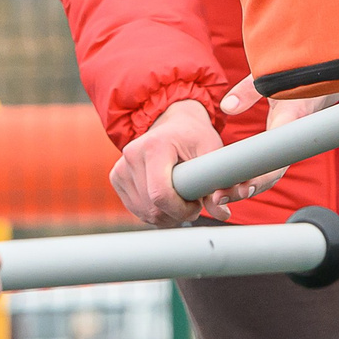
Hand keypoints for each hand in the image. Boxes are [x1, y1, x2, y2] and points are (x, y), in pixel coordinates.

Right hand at [110, 98, 226, 226]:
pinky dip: (154, 212)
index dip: (181, 210)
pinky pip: (136, 209)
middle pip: (152, 208)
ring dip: (166, 216)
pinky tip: (166, 199)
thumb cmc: (193, 136)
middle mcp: (132, 155)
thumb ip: (219, 181)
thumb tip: (222, 211)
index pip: (160, 194)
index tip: (197, 205)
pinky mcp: (116, 177)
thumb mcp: (212, 152)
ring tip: (181, 199)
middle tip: (193, 202)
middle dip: (177, 214)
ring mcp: (120, 167)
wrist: (173, 123)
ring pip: (144, 213)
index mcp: (154, 146)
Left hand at [209, 74, 331, 214]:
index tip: (242, 183)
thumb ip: (247, 91)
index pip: (278, 149)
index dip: (261, 170)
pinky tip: (231, 187)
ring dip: (247, 188)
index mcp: (293, 117)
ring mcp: (290, 146)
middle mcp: (294, 137)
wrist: (322, 82)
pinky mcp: (285, 149)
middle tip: (221, 196)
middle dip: (247, 187)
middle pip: (273, 173)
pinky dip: (251, 180)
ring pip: (271, 176)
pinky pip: (270, 169)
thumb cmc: (296, 78)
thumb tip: (226, 107)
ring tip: (220, 196)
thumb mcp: (270, 77)